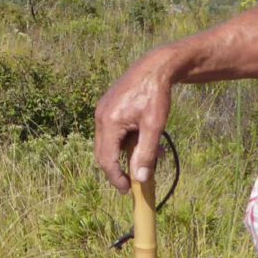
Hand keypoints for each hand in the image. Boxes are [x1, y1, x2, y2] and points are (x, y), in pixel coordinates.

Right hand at [94, 51, 177, 192]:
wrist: (156, 67)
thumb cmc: (156, 95)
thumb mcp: (154, 126)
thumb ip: (146, 153)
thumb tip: (140, 179)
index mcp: (109, 122)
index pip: (106, 159)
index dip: (116, 178)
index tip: (127, 191)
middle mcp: (101, 117)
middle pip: (104, 153)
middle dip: (119, 169)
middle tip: (134, 182)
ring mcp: (103, 111)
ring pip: (110, 143)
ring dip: (128, 153)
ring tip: (154, 155)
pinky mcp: (109, 107)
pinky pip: (114, 131)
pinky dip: (128, 140)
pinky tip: (146, 139)